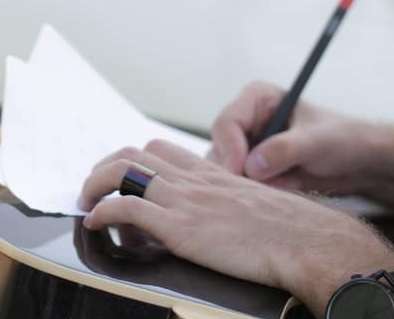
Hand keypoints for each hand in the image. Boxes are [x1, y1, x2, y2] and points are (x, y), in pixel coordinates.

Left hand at [79, 139, 393, 312]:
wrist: (308, 243)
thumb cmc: (292, 233)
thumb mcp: (256, 207)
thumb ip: (231, 204)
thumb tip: (218, 219)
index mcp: (214, 173)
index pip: (161, 150)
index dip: (133, 161)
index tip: (121, 178)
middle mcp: (196, 180)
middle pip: (135, 154)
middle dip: (106, 168)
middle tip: (93, 189)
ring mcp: (186, 200)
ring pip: (123, 173)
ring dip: (94, 186)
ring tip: (85, 202)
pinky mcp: (180, 226)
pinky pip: (126, 208)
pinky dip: (102, 211)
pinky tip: (95, 223)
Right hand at [207, 81, 386, 194]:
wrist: (359, 162)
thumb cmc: (343, 140)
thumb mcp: (317, 142)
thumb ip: (284, 149)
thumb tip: (251, 166)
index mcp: (257, 98)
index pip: (226, 123)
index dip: (230, 149)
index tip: (241, 173)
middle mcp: (246, 120)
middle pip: (219, 149)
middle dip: (240, 171)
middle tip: (270, 184)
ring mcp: (247, 146)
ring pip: (225, 171)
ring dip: (250, 184)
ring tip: (286, 182)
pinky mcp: (252, 169)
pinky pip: (238, 185)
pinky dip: (256, 192)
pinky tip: (285, 187)